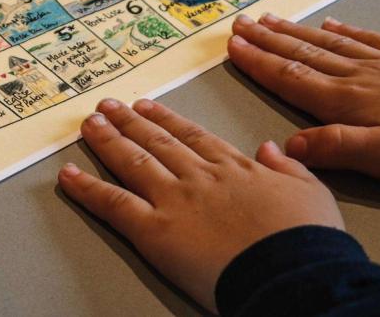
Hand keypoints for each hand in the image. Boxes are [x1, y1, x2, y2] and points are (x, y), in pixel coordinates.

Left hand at [57, 98, 341, 312]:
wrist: (294, 272)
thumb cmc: (309, 240)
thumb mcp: (312, 193)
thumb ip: (289, 167)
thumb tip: (271, 147)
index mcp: (234, 167)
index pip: (193, 137)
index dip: (167, 120)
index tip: (148, 106)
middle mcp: (198, 176)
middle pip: (156, 141)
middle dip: (130, 121)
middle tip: (108, 106)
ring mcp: (173, 199)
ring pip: (132, 161)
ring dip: (107, 140)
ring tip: (89, 124)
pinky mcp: (153, 230)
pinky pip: (112, 204)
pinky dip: (87, 189)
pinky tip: (67, 175)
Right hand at [228, 13, 379, 186]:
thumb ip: (336, 147)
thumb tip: (286, 146)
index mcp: (348, 101)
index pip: (291, 78)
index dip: (259, 62)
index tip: (232, 46)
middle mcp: (360, 77)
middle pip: (303, 54)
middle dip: (267, 40)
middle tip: (239, 23)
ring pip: (329, 43)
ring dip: (295, 31)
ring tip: (269, 19)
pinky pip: (368, 39)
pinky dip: (343, 31)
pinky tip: (330, 24)